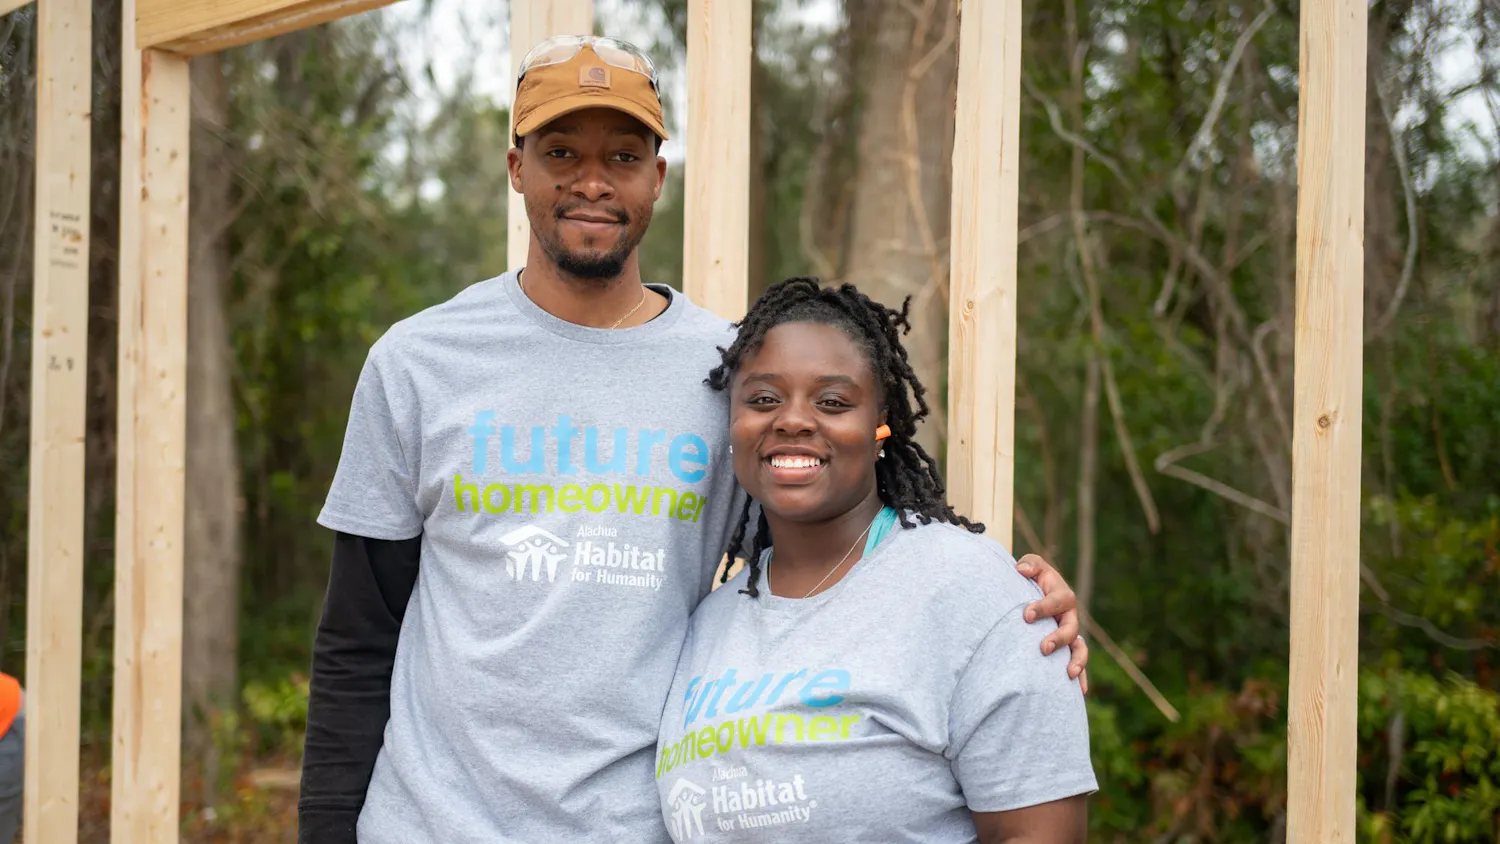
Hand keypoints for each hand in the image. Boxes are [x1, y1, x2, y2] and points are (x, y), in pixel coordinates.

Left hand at [1015, 554, 1089, 693]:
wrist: (1031, 592)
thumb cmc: (1030, 578)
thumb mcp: (1031, 566)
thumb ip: (1029, 564)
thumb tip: (1021, 570)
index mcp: (1062, 595)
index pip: (1058, 600)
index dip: (1043, 607)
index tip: (1026, 615)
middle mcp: (1069, 616)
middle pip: (1070, 628)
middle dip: (1059, 638)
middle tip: (1043, 648)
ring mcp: (1069, 634)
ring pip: (1079, 648)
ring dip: (1076, 661)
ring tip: (1067, 674)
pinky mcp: (1065, 649)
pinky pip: (1077, 664)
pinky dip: (1080, 679)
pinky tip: (1078, 693)